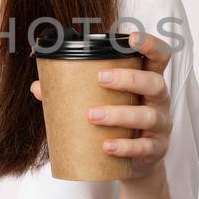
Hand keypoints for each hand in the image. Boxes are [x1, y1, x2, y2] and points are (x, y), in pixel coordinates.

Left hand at [28, 30, 172, 185]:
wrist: (136, 160)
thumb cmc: (119, 121)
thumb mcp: (104, 101)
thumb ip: (75, 91)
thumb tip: (38, 87)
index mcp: (148, 79)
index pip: (160, 55)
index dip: (151, 44)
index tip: (132, 38)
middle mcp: (159, 100)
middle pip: (155, 83)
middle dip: (128, 78)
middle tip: (100, 78)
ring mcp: (160, 125)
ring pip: (148, 116)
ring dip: (120, 114)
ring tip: (92, 115)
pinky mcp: (156, 149)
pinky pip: (145, 147)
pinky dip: (126, 146)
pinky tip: (107, 146)